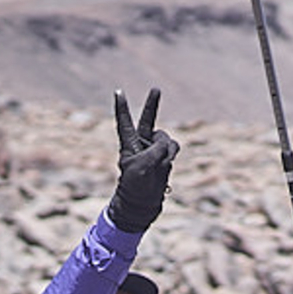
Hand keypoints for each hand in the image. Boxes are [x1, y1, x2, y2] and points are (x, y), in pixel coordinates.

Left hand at [108, 92, 177, 232]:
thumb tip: (169, 145)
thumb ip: (156, 149)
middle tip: (156, 89)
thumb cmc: (135, 185)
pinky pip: (173, 148)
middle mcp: (141, 144)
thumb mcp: (142, 164)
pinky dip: (171, 154)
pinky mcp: (165, 158)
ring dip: (165, 148)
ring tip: (158, 163)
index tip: (118, 91)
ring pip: (165, 139)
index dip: (122, 107)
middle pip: (148, 121)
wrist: (142, 204)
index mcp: (128, 144)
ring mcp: (154, 150)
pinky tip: (166, 163)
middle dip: (152, 105)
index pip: (124, 122)